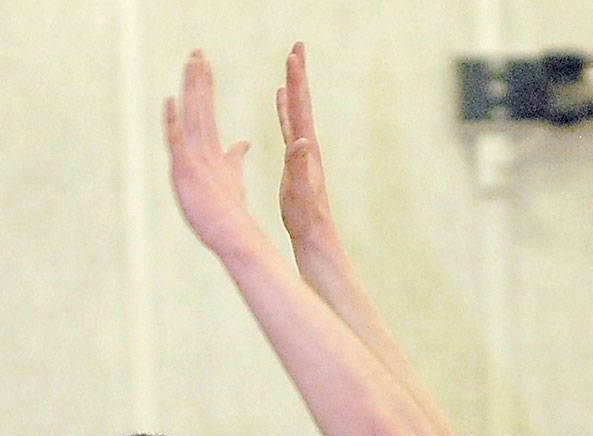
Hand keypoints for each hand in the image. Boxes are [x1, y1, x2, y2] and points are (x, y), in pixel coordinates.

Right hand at [165, 50, 256, 260]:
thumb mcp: (233, 177)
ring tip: (189, 64)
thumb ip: (234, 157)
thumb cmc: (230, 212)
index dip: (205, 86)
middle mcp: (196, 153)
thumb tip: (243, 141)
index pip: (205, 112)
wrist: (231, 235)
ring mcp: (189, 163)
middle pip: (196, 109)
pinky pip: (178, 143)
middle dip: (196, 79)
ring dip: (188, 90)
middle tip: (196, 51)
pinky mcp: (186, 174)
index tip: (205, 62)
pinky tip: (170, 100)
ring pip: (188, 118)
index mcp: (207, 152)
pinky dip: (173, 121)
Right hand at [276, 43, 335, 254]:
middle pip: (301, 101)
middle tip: (297, 46)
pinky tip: (279, 98)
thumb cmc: (304, 214)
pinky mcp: (294, 157)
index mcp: (306, 148)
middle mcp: (306, 144)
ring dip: (291, 86)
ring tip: (289, 64)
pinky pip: (288, 124)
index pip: (300, 108)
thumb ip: (299, 166)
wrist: (312, 231)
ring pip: (295, 109)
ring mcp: (301, 149)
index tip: (292, 55)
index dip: (295, 82)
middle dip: (298, 73)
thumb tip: (301, 141)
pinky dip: (284, 108)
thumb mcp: (300, 190)